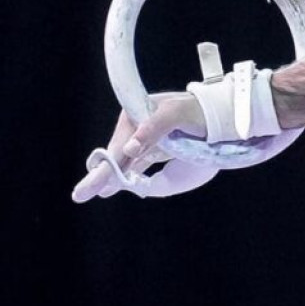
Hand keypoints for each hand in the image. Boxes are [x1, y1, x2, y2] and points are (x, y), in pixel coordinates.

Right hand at [71, 91, 214, 202]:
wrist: (223, 112)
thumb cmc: (199, 110)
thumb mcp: (178, 113)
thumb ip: (155, 127)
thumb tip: (130, 149)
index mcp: (136, 114)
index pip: (118, 148)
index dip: (105, 168)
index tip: (91, 184)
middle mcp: (136, 126)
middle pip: (117, 156)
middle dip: (101, 176)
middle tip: (81, 195)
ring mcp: (145, 137)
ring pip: (124, 162)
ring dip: (109, 178)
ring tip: (88, 193)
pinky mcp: (155, 146)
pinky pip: (136, 163)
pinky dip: (125, 175)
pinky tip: (111, 188)